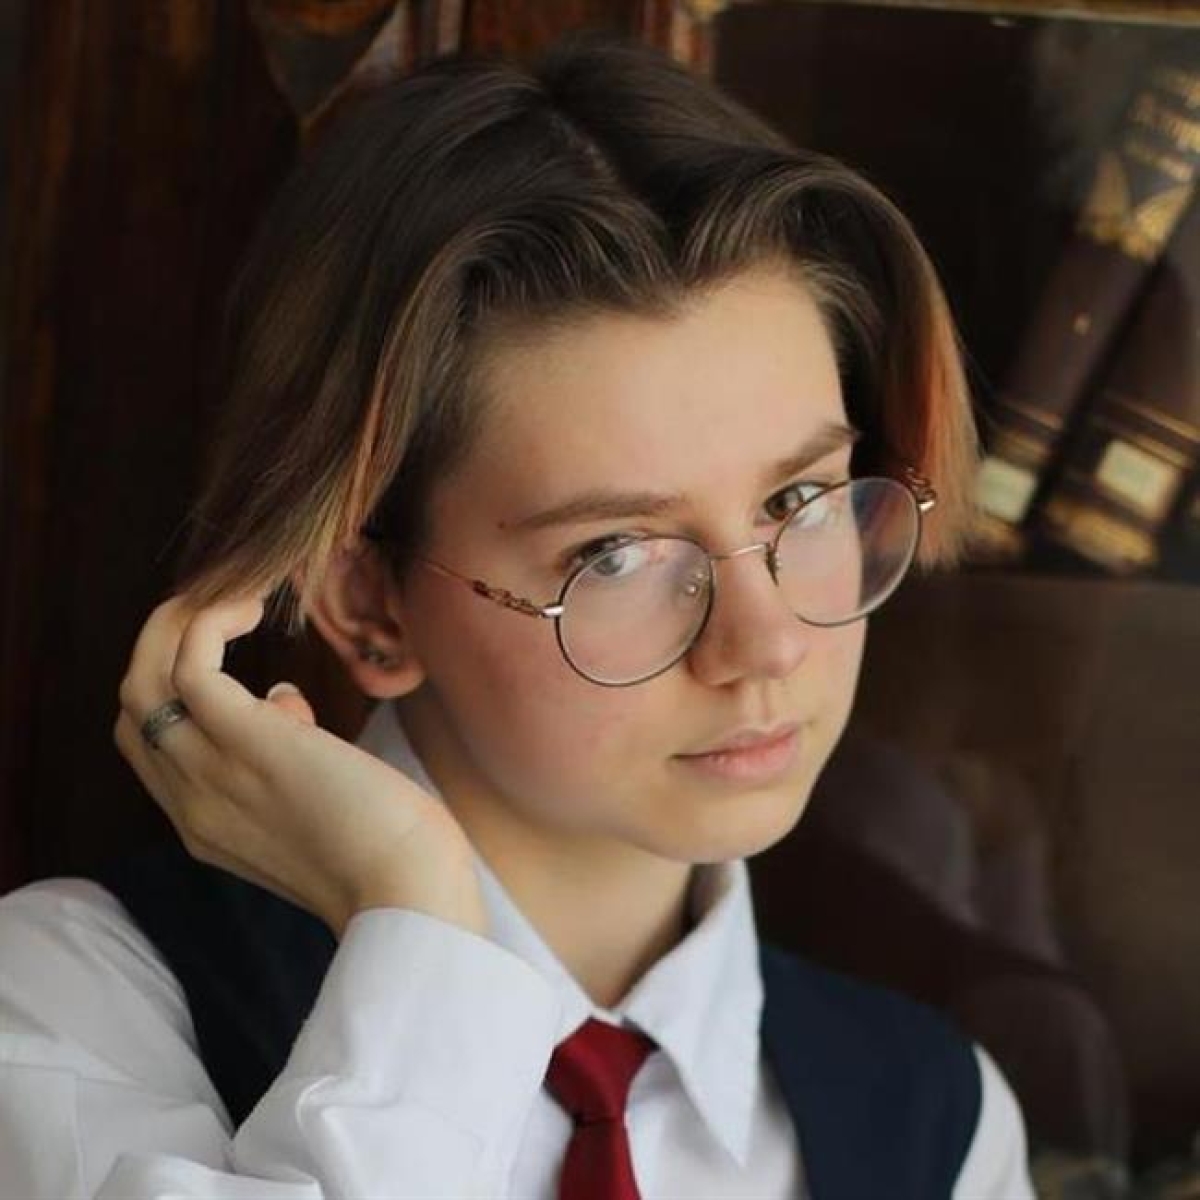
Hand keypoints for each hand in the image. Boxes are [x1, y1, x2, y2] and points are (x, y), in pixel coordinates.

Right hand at [114, 591, 486, 938]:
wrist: (409, 895)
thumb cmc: (389, 852)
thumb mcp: (317, 805)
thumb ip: (287, 760)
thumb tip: (284, 700)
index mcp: (206, 824)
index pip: (152, 743)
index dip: (174, 686)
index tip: (227, 653)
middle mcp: (191, 803)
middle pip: (135, 707)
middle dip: (163, 645)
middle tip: (223, 608)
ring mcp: (210, 775)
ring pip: (144, 679)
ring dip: (179, 623)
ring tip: (235, 595)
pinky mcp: (247, 744)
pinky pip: (190, 665)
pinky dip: (208, 622)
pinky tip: (252, 605)